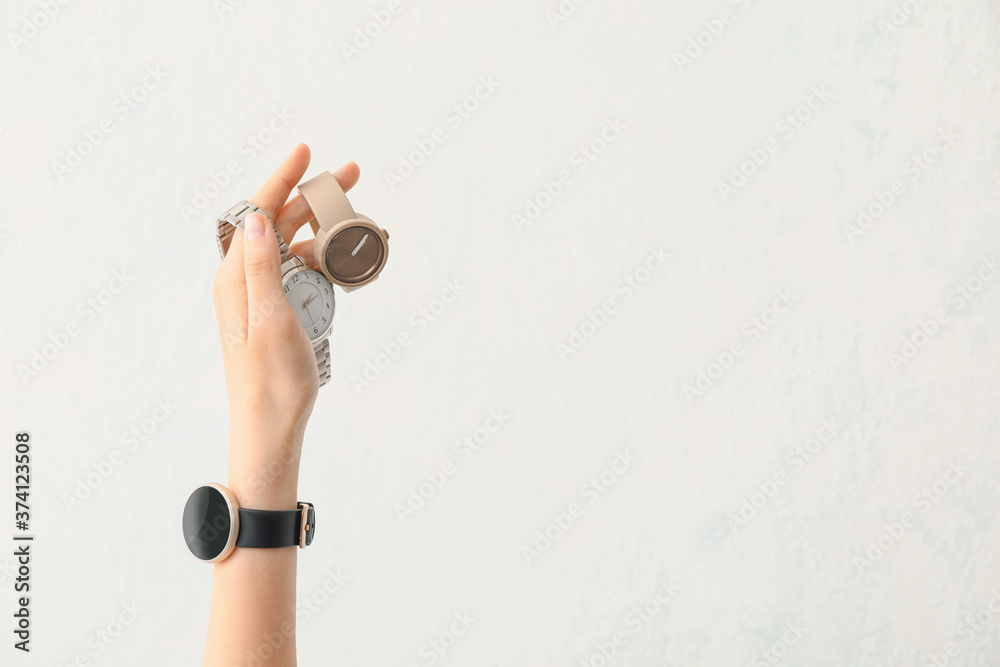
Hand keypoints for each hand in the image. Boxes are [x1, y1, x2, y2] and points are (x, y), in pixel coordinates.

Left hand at [211, 144, 358, 477]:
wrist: (270, 426)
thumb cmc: (271, 380)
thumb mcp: (270, 319)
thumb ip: (262, 266)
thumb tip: (255, 214)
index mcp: (237, 277)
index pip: (257, 211)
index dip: (282, 177)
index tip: (306, 150)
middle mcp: (245, 280)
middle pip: (278, 222)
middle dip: (313, 195)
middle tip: (351, 178)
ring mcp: (262, 296)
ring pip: (294, 247)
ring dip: (326, 231)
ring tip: (363, 226)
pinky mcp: (277, 313)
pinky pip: (302, 274)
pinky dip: (326, 261)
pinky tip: (348, 263)